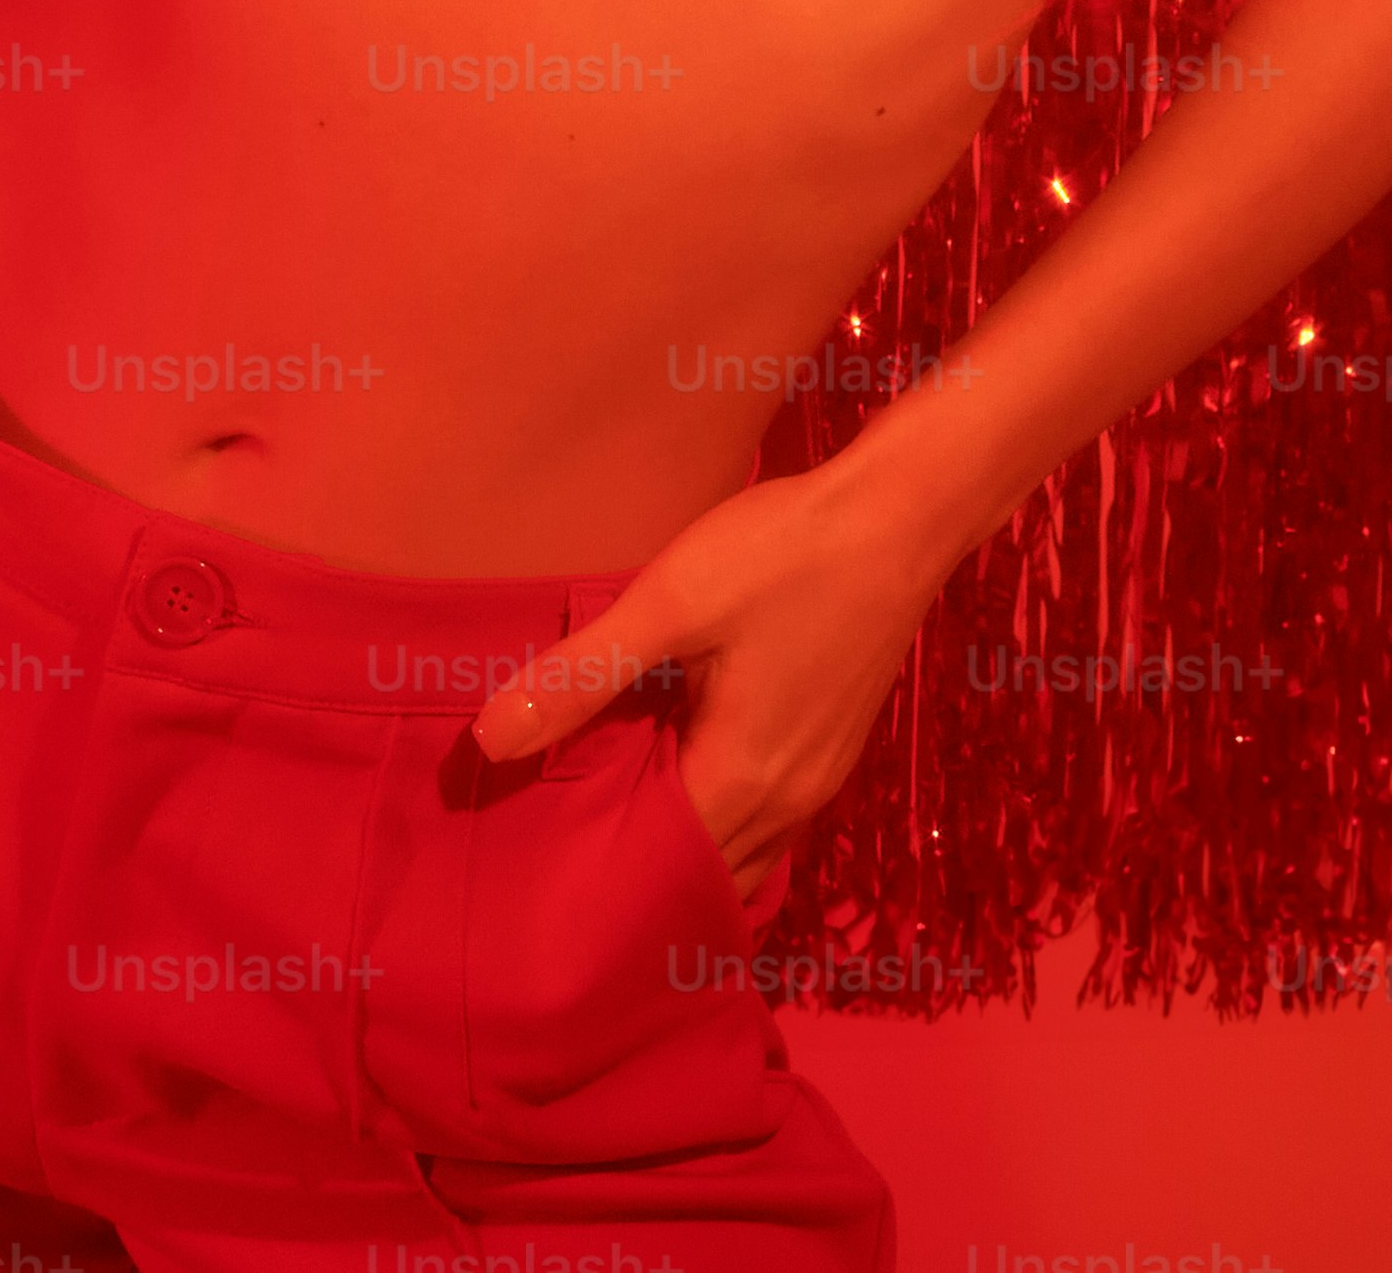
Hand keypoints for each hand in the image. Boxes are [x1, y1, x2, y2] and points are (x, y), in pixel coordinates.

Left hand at [463, 460, 963, 933]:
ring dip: (683, 847)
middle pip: (703, 874)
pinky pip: (766, 816)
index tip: (541, 876)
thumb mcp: (669, 606)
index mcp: (744, 780)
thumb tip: (489, 742)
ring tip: (610, 826)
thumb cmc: (784, 555)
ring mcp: (820, 777)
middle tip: (561, 860)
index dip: (601, 879)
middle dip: (639, 876)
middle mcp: (790, 802)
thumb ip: (581, 676)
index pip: (660, 874)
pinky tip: (677, 771)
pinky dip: (719, 817)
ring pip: (741, 849)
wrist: (902, 512)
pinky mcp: (832, 745)